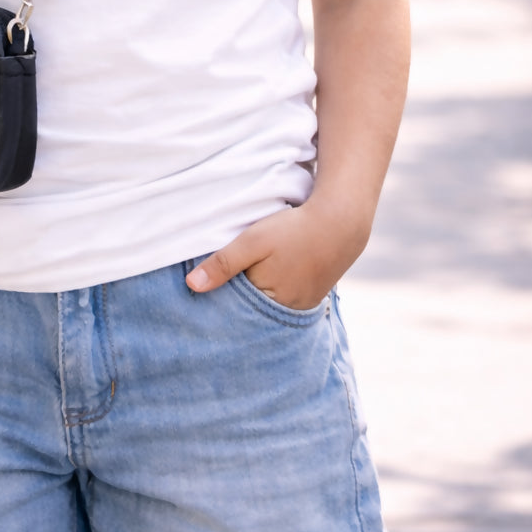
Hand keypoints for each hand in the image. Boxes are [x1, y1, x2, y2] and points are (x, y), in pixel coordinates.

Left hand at [185, 201, 368, 310]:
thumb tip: (191, 286)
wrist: (341, 222)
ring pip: (270, 304)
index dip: (222, 296)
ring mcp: (302, 305)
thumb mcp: (252, 241)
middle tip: (230, 280)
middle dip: (239, 300)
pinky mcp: (313, 296)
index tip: (209, 289)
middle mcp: (286, 310)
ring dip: (259, 294)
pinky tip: (274, 275)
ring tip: (252, 276)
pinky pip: (287, 299)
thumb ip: (223, 264)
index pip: (235, 308)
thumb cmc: (294, 230)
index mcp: (268, 301)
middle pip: (253, 309)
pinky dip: (278, 290)